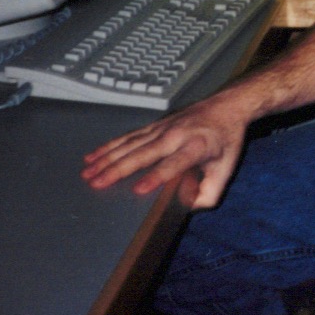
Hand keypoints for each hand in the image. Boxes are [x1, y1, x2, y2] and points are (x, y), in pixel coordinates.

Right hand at [80, 92, 249, 207]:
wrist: (227, 106)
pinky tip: (94, 155)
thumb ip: (210, 193)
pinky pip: (128, 136)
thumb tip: (188, 209)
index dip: (156, 177)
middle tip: (96, 183)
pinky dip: (110, 145)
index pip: (172, 165)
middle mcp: (175, 135)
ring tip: (87, 172)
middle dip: (118, 169)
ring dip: (107, 158)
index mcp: (195, 147)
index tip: (138, 190)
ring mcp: (163, 128)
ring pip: (130, 143)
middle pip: (142, 153)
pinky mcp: (155, 125)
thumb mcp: (227, 169)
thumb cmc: (226, 140)